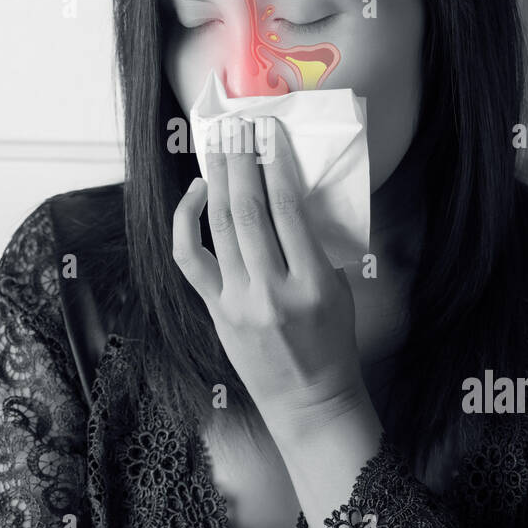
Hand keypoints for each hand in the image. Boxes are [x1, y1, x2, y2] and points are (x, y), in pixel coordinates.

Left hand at [172, 116, 367, 439]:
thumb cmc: (331, 341)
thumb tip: (289, 191)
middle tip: (240, 129)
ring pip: (219, 226)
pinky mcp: (216, 311)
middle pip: (249, 211)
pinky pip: (191, 258)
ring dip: (217, 179)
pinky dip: (188, 220)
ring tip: (218, 147)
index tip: (270, 137)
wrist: (309, 399)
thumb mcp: (340, 289)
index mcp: (314, 284)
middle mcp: (273, 292)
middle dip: (242, 162)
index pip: (288, 210)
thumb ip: (315, 245)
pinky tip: (196, 193)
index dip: (276, 166)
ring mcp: (239, 302)